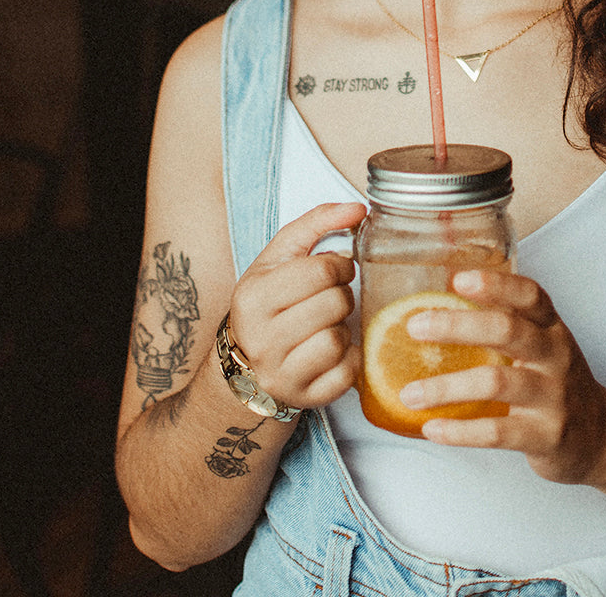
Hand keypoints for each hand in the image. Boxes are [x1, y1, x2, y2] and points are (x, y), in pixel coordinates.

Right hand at [228, 202, 366, 409]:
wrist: (246, 364)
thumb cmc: (271, 301)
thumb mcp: (281, 257)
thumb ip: (316, 222)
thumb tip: (359, 207)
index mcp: (253, 298)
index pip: (318, 272)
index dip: (340, 265)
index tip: (340, 267)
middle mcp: (261, 340)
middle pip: (333, 304)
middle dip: (343, 295)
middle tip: (335, 295)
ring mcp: (280, 374)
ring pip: (338, 339)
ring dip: (344, 326)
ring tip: (330, 322)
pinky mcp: (304, 399)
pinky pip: (347, 372)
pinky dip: (350, 357)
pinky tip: (335, 348)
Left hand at [399, 270, 605, 485]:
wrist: (603, 436)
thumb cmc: (556, 382)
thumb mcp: (543, 345)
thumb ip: (506, 325)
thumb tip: (437, 308)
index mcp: (552, 328)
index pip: (530, 295)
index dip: (496, 284)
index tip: (458, 279)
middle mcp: (556, 356)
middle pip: (508, 330)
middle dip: (457, 326)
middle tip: (415, 327)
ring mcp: (553, 397)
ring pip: (496, 382)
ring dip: (446, 387)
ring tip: (408, 394)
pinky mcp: (547, 436)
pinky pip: (498, 432)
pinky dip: (460, 431)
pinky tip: (432, 428)